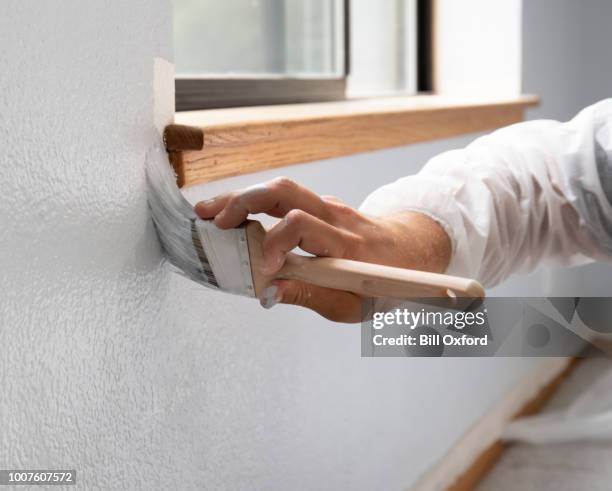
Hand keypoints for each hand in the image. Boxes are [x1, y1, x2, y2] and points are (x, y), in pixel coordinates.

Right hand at [195, 177, 450, 322]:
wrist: (412, 250)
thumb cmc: (385, 282)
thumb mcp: (352, 303)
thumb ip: (309, 296)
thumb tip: (268, 292)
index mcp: (347, 245)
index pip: (301, 226)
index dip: (273, 243)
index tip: (259, 268)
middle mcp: (336, 217)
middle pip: (285, 192)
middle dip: (244, 202)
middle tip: (213, 220)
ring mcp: (330, 206)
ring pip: (281, 188)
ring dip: (242, 197)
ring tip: (210, 211)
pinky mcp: (322, 205)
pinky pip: (286, 197)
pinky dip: (256, 202)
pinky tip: (235, 215)